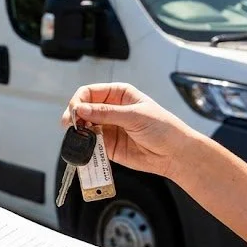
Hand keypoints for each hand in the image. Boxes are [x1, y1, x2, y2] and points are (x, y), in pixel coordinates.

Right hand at [63, 83, 196, 179]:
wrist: (175, 154)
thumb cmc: (163, 128)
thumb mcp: (135, 116)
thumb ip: (106, 112)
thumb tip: (81, 109)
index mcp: (118, 94)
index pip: (89, 92)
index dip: (79, 101)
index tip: (75, 112)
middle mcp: (110, 109)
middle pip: (83, 109)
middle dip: (75, 116)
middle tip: (71, 126)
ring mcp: (108, 127)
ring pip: (84, 127)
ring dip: (78, 132)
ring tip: (79, 137)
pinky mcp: (108, 145)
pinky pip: (90, 144)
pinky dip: (85, 146)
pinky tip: (86, 147)